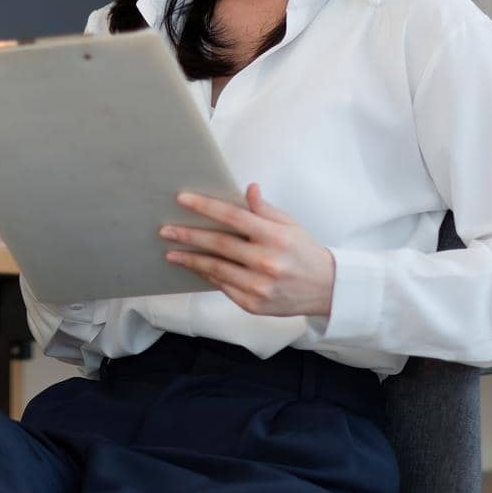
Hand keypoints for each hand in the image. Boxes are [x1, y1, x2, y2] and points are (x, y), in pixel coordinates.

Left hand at [160, 183, 335, 318]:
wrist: (326, 289)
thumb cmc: (303, 251)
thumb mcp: (289, 224)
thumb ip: (264, 209)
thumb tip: (248, 188)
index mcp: (275, 237)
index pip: (233, 217)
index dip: (206, 207)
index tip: (183, 199)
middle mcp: (266, 262)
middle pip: (219, 244)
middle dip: (189, 235)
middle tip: (166, 230)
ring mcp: (259, 286)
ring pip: (216, 268)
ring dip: (190, 259)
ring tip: (171, 253)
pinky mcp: (253, 304)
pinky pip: (223, 286)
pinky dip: (208, 275)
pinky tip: (195, 267)